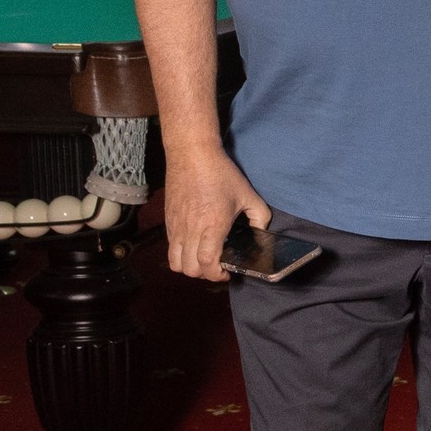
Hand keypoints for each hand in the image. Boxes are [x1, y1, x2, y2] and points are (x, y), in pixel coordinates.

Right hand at [163, 149, 269, 282]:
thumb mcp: (248, 194)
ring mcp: (176, 226)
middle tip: (217, 267)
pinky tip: (194, 245)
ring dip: (189, 267)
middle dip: (204, 275)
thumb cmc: (221, 174)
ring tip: (202, 260)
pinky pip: (170, 248)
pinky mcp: (168, 221)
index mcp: (212, 226)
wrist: (191, 155)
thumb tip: (262, 231)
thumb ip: (260, 216)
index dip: (216, 275)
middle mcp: (191, 230)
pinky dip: (180, 254)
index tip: (226, 273)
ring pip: (175, 263)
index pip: (206, 263)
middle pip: (189, 269)